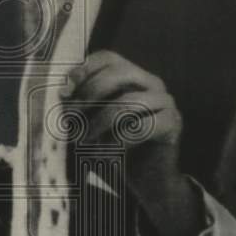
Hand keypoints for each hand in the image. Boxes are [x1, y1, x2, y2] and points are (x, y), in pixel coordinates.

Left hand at [65, 50, 203, 235]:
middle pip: (119, 73)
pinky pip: (142, 127)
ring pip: (127, 101)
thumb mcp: (94, 122)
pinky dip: (118, 140)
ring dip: (99, 122)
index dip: (85, 69)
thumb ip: (82, 105)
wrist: (147, 178)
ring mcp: (166, 102)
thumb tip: (62, 93)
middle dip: (90, 93)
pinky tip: (107, 153)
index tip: (64, 90)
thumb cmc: (116, 146)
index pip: (108, 58)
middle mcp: (152, 83)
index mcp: (133, 76)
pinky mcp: (172, 124)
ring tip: (84, 140)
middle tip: (71, 116)